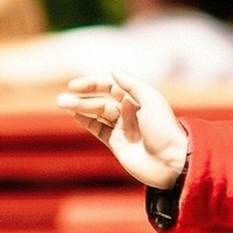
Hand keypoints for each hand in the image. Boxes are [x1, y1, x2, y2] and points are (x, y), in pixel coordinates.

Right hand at [57, 71, 189, 189]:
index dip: (93, 84)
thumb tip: (114, 69)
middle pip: (101, 101)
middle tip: (61, 100)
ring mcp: (123, 128)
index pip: (111, 86)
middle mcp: (129, 112)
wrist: (171, 162)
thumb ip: (131, 85)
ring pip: (97, 114)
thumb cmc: (164, 129)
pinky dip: (86, 121)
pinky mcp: (117, 144)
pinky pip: (98, 130)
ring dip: (80, 108)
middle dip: (82, 98)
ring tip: (62, 104)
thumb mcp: (151, 100)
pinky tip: (74, 115)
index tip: (75, 85)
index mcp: (138, 99)